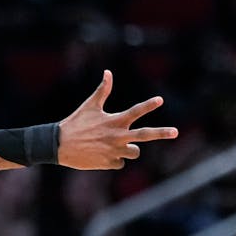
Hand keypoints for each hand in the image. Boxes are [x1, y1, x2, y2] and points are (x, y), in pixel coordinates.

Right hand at [58, 70, 177, 170]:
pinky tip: (103, 154)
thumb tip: (108, 72)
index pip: (135, 111)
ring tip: (115, 144)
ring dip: (129, 149)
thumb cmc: (76, 123)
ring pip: (134, 152)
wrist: (60, 145)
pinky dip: (115, 159)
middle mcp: (117, 136)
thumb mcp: (90, 105)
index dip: (148, 105)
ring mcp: (114, 151)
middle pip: (145, 135)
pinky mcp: (109, 163)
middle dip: (162, 133)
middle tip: (175, 132)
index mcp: (114, 120)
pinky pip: (121, 163)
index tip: (160, 100)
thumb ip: (103, 90)